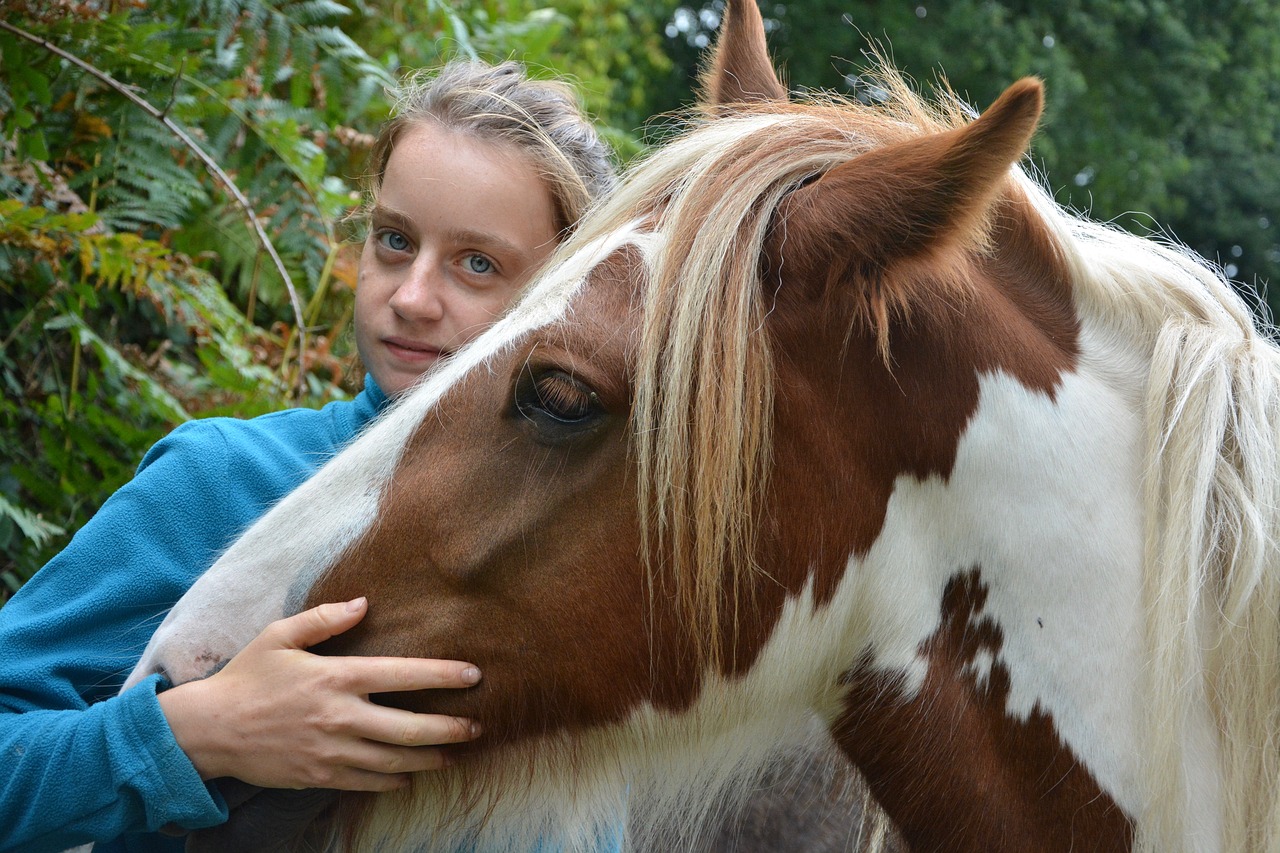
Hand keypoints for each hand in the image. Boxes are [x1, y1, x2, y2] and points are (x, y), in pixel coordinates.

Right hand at [157, 597, 480, 791]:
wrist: (209, 730)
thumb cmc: (247, 677)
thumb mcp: (280, 635)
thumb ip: (324, 618)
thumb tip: (364, 603)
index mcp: (335, 677)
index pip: (402, 675)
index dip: (442, 675)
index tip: (473, 675)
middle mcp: (339, 716)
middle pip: (409, 728)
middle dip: (449, 729)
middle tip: (476, 727)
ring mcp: (331, 751)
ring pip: (394, 761)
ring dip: (430, 759)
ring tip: (454, 755)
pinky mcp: (319, 776)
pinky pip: (368, 782)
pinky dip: (394, 780)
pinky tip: (409, 775)